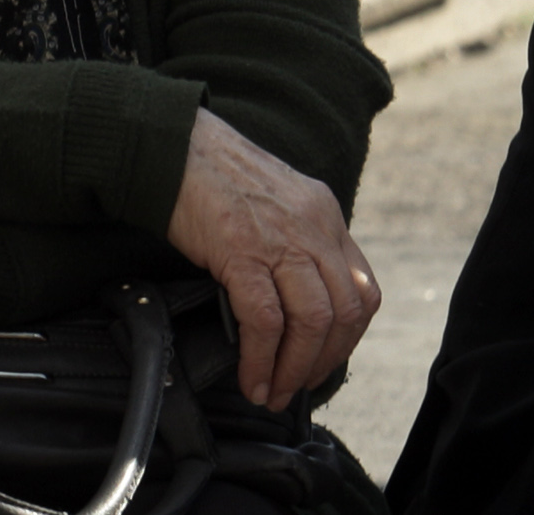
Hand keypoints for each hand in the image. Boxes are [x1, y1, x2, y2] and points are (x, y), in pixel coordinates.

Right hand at [166, 108, 380, 411]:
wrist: (171, 143)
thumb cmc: (213, 173)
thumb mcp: (276, 200)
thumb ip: (296, 239)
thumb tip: (294, 301)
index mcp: (325, 213)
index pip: (363, 288)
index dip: (348, 337)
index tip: (323, 360)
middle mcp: (314, 226)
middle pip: (346, 312)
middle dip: (324, 362)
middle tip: (296, 387)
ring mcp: (281, 238)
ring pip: (313, 322)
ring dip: (296, 368)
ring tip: (272, 390)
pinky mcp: (242, 250)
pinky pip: (265, 320)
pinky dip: (261, 359)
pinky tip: (250, 377)